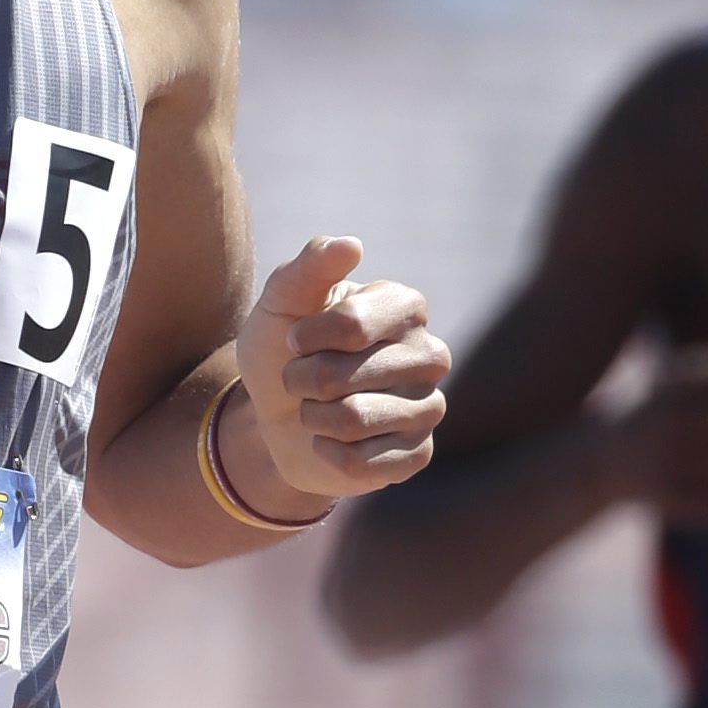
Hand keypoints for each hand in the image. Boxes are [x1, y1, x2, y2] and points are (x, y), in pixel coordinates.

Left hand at [233, 236, 449, 506]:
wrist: (277, 416)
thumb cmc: (285, 349)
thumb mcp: (283, 302)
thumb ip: (310, 268)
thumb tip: (350, 245)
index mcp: (405, 307)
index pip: (351, 325)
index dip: (305, 338)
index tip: (294, 339)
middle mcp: (430, 354)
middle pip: (346, 377)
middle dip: (303, 380)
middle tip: (301, 378)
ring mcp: (429, 407)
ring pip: (353, 421)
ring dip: (312, 417)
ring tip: (314, 408)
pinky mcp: (418, 454)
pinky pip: (363, 463)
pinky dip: (328, 453)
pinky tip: (331, 441)